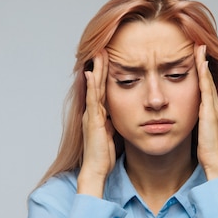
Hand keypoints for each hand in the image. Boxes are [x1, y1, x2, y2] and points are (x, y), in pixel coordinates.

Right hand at [78, 50, 115, 196]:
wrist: (96, 170)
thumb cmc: (105, 156)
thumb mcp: (113, 134)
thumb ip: (115, 122)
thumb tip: (127, 114)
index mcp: (99, 114)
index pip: (103, 89)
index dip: (106, 73)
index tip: (110, 57)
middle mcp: (93, 112)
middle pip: (98, 84)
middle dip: (101, 66)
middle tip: (103, 47)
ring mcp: (91, 115)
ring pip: (94, 88)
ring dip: (97, 70)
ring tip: (98, 53)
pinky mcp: (92, 121)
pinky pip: (93, 101)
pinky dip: (92, 86)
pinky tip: (93, 74)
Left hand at [194, 44, 217, 179]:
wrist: (216, 162)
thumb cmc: (206, 151)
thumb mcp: (199, 131)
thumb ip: (195, 121)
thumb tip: (181, 115)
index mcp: (211, 109)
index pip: (205, 84)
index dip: (201, 69)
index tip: (195, 53)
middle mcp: (215, 105)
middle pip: (208, 77)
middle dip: (203, 60)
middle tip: (199, 41)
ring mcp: (214, 107)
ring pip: (208, 79)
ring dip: (204, 62)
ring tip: (199, 45)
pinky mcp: (210, 111)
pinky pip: (206, 88)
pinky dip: (204, 74)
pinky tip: (200, 62)